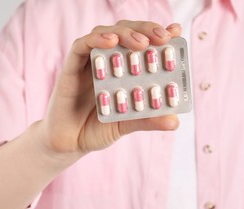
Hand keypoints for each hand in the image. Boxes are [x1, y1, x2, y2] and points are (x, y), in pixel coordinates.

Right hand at [37, 21, 181, 155]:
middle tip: (162, 38)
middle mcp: (106, 62)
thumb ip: (147, 120)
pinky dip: (97, 39)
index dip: (157, 34)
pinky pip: (81, 46)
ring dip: (125, 33)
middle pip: (125, 32)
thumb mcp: (125, 124)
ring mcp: (88, 63)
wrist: (68, 144)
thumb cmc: (95, 130)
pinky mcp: (71, 68)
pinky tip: (112, 41)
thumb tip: (175, 121)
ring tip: (142, 43)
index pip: (141, 44)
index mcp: (122, 71)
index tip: (175, 32)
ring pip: (105, 33)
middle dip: (145, 29)